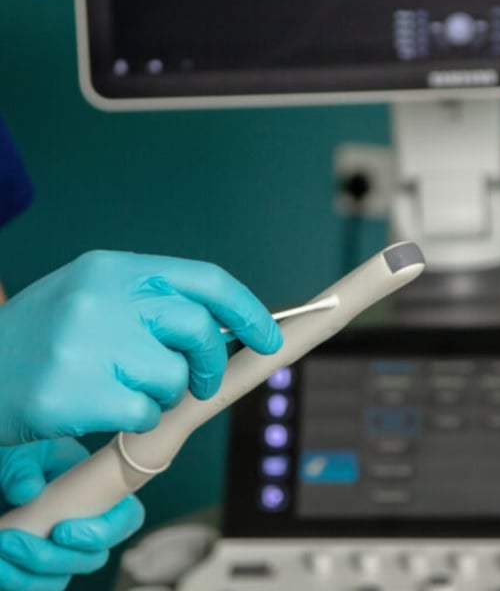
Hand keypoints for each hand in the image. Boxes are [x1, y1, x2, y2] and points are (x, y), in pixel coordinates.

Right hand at [0, 250, 281, 443]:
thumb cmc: (44, 338)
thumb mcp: (96, 299)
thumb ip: (154, 306)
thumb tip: (222, 329)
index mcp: (115, 268)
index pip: (206, 280)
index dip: (247, 309)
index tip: (268, 336)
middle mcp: (104, 297)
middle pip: (199, 329)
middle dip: (210, 363)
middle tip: (200, 381)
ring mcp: (89, 344)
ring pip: (173, 377)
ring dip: (163, 394)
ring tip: (124, 390)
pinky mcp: (77, 393)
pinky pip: (144, 412)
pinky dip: (137, 418)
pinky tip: (102, 409)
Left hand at [0, 438, 144, 590]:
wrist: (4, 471)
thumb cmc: (20, 455)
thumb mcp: (24, 454)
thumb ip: (26, 469)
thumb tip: (28, 490)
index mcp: (99, 489)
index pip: (127, 517)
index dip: (104, 532)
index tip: (61, 530)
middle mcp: (88, 521)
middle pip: (94, 557)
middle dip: (55, 556)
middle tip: (12, 540)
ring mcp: (65, 547)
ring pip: (63, 577)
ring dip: (29, 573)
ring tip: (1, 548)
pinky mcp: (40, 565)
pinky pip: (40, 585)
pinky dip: (18, 580)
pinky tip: (0, 565)